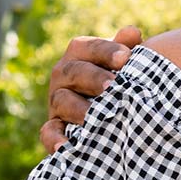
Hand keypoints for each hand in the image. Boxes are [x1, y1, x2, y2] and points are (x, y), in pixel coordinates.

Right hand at [40, 27, 142, 152]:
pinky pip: (48, 132)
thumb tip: (132, 32)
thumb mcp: (124, 60)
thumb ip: (127, 47)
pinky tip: (64, 147)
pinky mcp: (55, 125)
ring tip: (95, 115)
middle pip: (74, 72)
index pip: (90, 47)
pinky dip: (54, 139)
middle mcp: (64, 74)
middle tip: (113, 85)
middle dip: (94, 78)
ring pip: (61, 100)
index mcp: (81, 53)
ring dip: (78, 108)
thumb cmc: (121, 74)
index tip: (126, 58)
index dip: (106, 51)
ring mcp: (57, 100)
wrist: (110, 104)